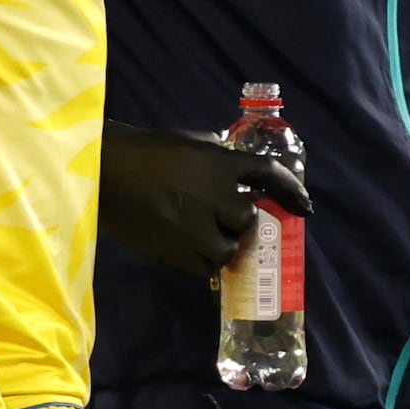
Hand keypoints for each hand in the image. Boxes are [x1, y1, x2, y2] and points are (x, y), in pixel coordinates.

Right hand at [100, 121, 310, 279]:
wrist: (104, 172)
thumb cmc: (146, 151)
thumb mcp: (189, 141)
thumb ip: (217, 155)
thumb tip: (235, 164)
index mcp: (218, 164)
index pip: (269, 175)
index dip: (292, 191)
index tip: (305, 206)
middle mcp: (212, 197)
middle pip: (247, 219)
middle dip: (242, 221)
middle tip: (229, 218)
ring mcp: (192, 228)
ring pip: (227, 250)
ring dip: (224, 245)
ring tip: (209, 236)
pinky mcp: (173, 251)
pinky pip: (203, 267)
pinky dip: (204, 260)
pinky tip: (193, 248)